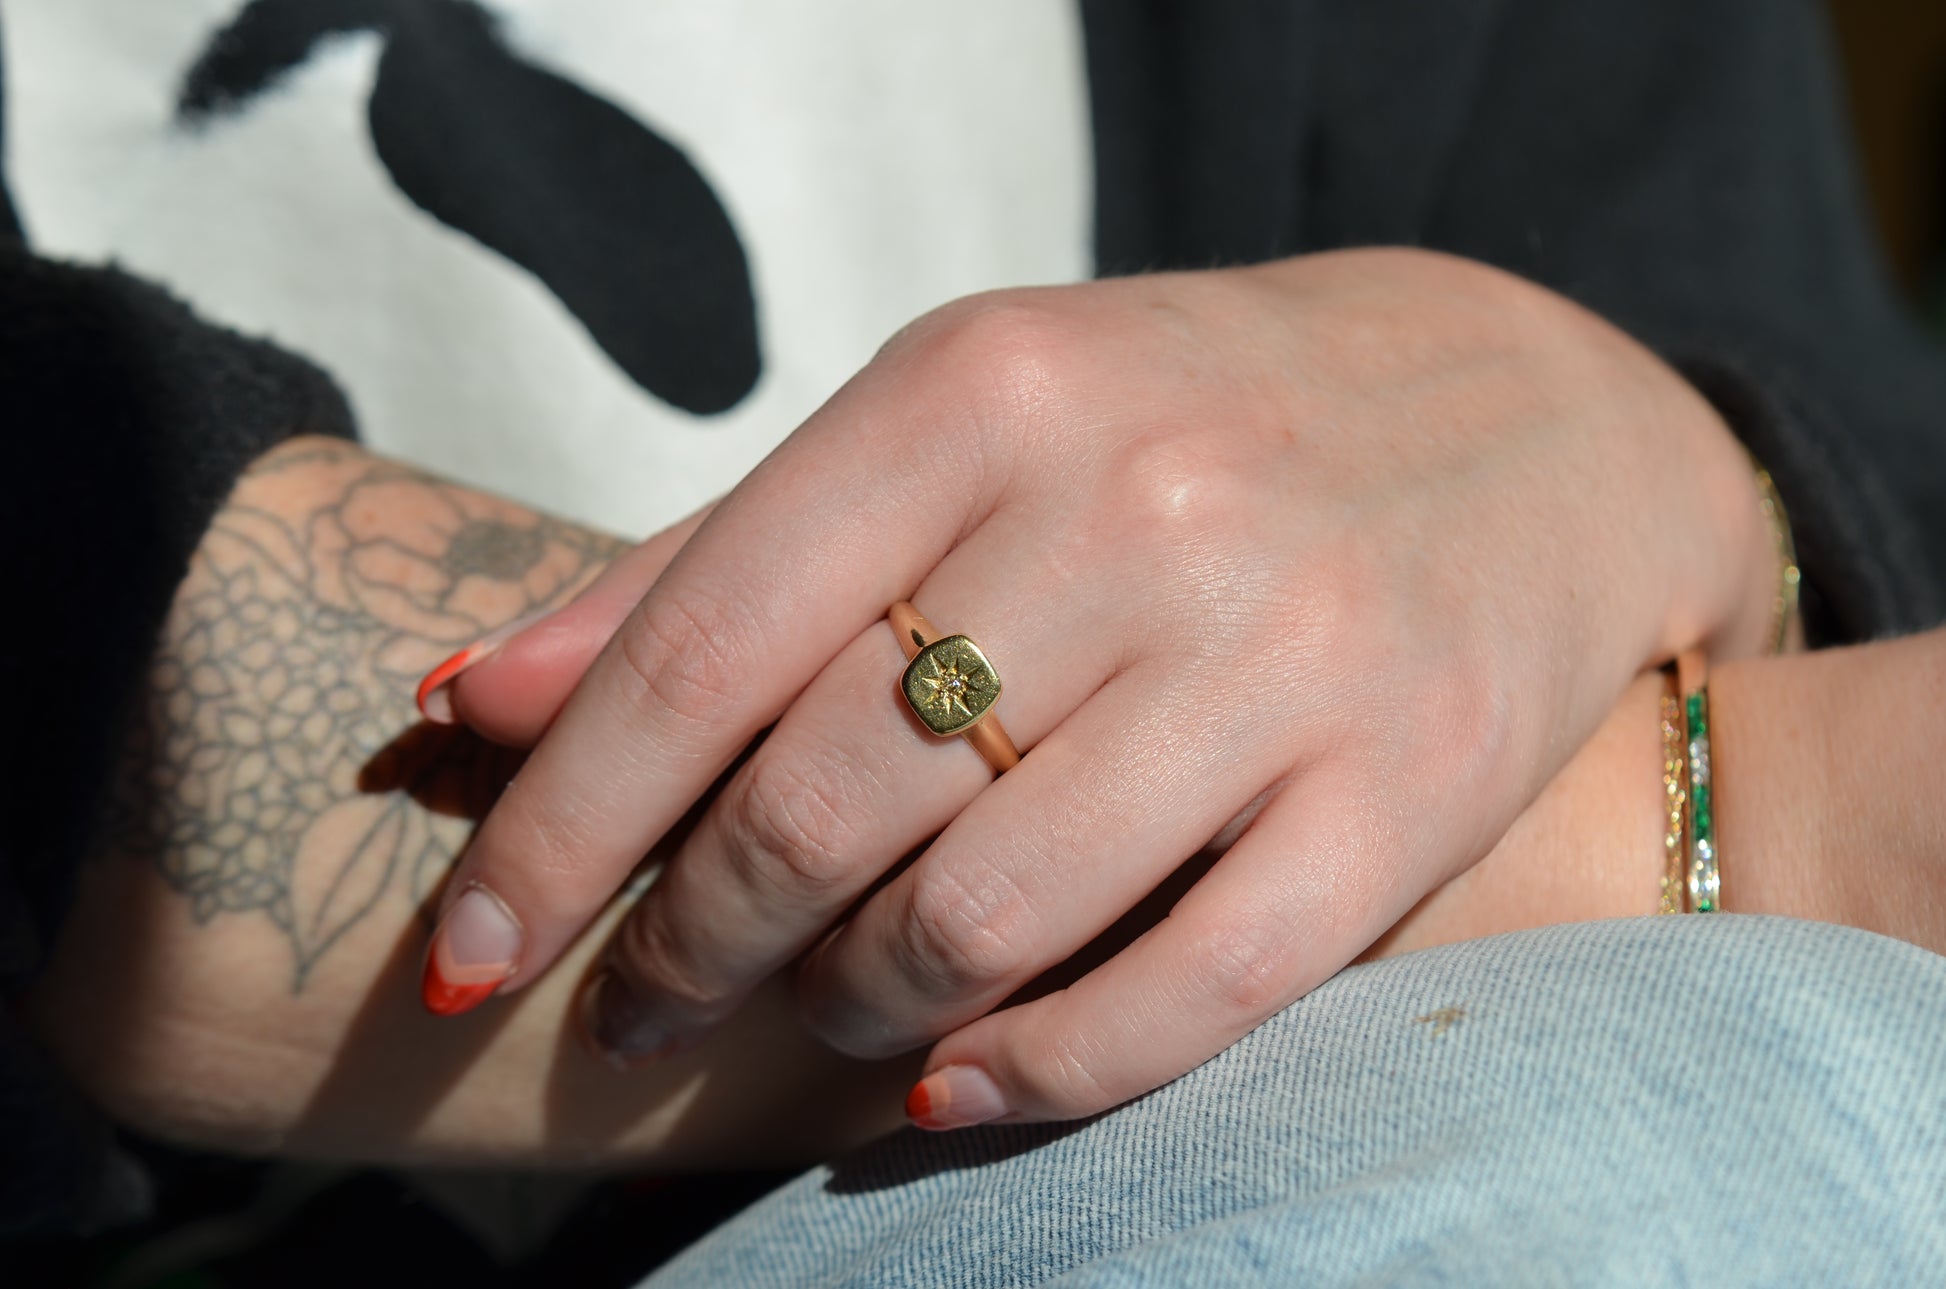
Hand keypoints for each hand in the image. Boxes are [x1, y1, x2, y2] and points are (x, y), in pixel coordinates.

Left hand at [426, 248, 1777, 1125]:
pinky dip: (1028, 1074)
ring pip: (981, 915)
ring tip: (810, 1010)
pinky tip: (942, 1085)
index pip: (705, 640)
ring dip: (845, 1004)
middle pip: (824, 798)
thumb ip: (721, 558)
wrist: (1523, 425)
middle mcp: (1141, 506)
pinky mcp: (1403, 792)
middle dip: (691, 940)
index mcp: (991, 387)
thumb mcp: (956, 426)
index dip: (560, 820)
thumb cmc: (1185, 425)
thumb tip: (488, 698)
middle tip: (645, 998)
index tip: (472, 941)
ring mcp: (1288, 652)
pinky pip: (1182, 995)